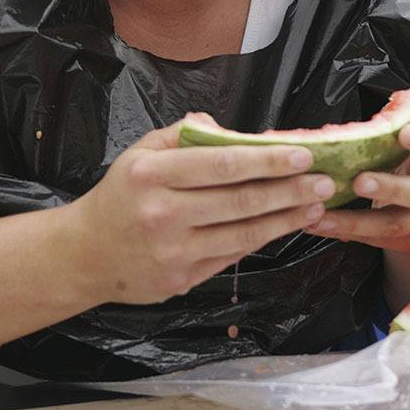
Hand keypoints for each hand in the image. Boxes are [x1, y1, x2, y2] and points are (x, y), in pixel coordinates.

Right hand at [66, 113, 333, 304]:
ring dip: (285, 219)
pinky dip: (262, 239)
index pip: (220, 165)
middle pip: (239, 201)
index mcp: (151, 175)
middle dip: (288, 190)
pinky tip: (284, 225)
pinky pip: (231, 255)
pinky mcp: (182, 280)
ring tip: (315, 205)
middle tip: (324, 180)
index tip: (301, 154)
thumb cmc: (119, 195)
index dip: (265, 161)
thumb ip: (182, 134)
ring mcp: (173, 252)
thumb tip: (225, 130)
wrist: (85, 254)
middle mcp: (162, 214)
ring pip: (243, 233)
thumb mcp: (140, 151)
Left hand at [303, 114, 409, 251]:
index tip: (404, 133)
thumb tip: (380, 107)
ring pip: (395, 224)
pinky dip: (346, 233)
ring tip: (322, 216)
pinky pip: (377, 240)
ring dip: (355, 221)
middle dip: (390, 188)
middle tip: (359, 182)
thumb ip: (398, 117)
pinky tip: (319, 225)